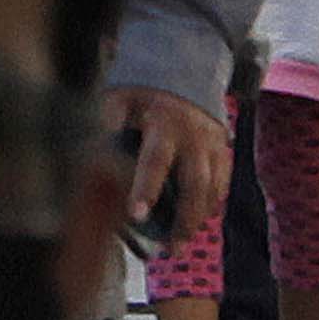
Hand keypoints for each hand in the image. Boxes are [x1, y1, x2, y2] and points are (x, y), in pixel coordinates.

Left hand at [113, 85, 231, 249]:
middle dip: (184, 218)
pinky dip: (212, 205)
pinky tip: (198, 223)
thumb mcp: (119, 97)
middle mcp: (193, 137)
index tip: (137, 216)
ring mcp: (213, 145)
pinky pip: (222, 184)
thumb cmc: (141, 93)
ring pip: (214, 189)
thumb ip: (107, 120)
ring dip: (199, 218)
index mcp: (164, 124)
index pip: (155, 161)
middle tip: (170, 246)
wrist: (182, 73)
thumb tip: (95, 145)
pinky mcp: (224, 151)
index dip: (146, 188)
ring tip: (180, 243)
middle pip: (194, 184)